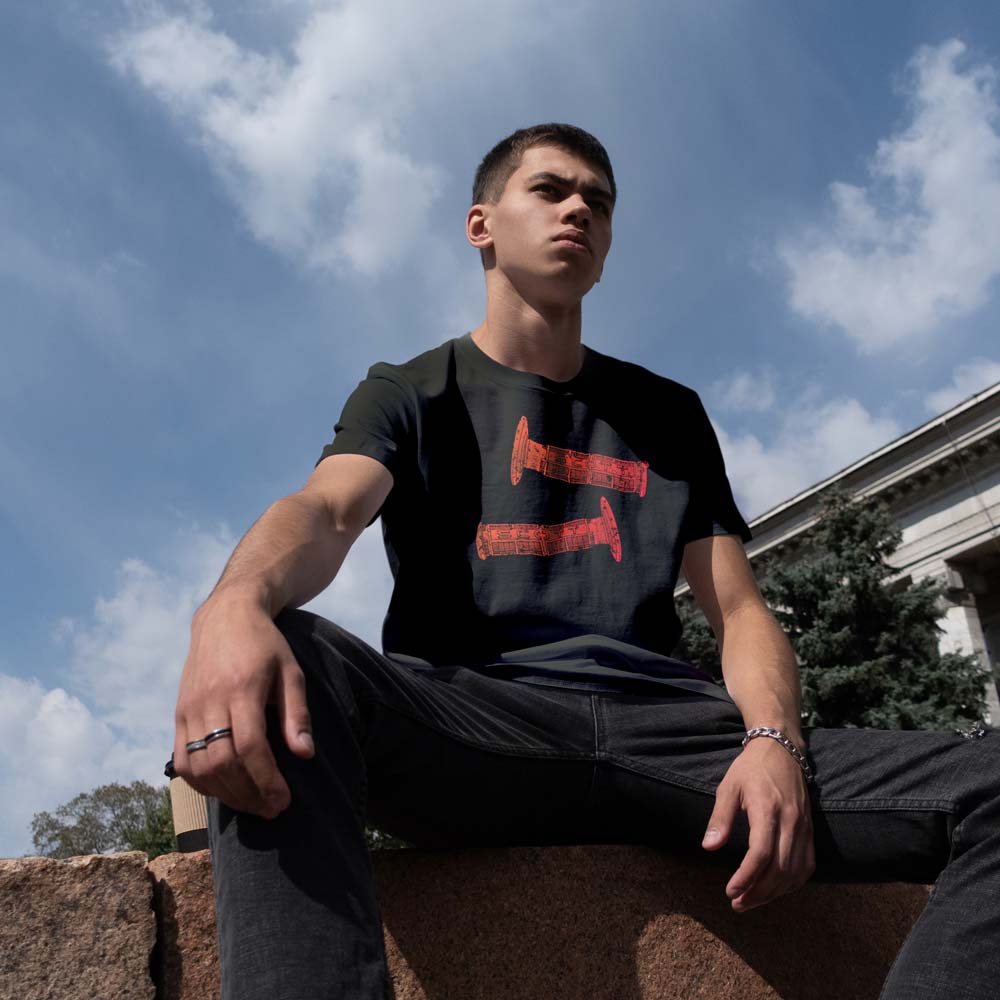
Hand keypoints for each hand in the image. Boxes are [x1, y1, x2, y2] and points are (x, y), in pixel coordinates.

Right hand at [173, 596, 314, 818]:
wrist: (225, 617)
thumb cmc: (266, 644)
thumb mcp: (291, 671)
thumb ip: (297, 714)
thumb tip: (305, 754)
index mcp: (242, 688)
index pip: (249, 747)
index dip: (266, 780)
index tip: (283, 800)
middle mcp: (210, 701)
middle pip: (223, 762)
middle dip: (249, 794)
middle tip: (272, 809)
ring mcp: (189, 709)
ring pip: (200, 766)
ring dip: (226, 794)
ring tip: (253, 803)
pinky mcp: (178, 713)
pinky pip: (182, 759)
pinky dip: (200, 783)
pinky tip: (223, 791)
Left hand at [701, 736, 813, 911]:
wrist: (782, 750)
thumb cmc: (750, 769)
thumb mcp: (728, 787)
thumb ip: (720, 818)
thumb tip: (709, 847)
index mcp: (768, 808)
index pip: (761, 853)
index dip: (746, 877)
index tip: (730, 891)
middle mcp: (791, 821)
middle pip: (779, 869)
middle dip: (758, 893)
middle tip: (737, 903)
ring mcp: (804, 828)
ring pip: (795, 872)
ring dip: (774, 893)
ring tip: (751, 900)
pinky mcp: (811, 831)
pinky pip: (806, 865)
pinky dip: (792, 883)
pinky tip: (775, 890)